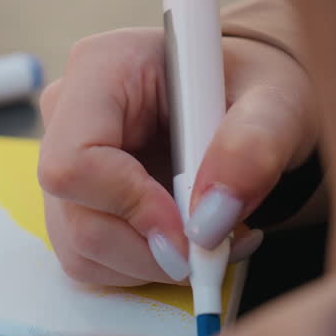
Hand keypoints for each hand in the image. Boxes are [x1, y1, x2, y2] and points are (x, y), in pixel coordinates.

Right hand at [37, 29, 317, 285]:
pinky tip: (183, 239)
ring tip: (209, 237)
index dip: (129, 205)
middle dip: (149, 249)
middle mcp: (65, 112)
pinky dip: (142, 266)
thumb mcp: (276, 103)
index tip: (191, 230)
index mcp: (100, 68)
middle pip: (74, 215)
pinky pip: (88, 258)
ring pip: (79, 247)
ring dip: (150, 263)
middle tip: (213, 243)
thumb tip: (210, 221)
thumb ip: (254, 147)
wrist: (239, 99)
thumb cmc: (250, 88)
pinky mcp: (69, 199)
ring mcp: (59, 158)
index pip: (74, 160)